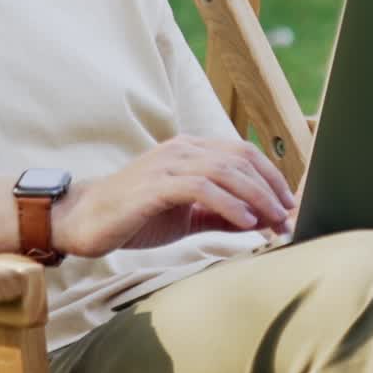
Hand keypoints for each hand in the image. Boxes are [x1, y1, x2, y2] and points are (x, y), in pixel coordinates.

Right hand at [52, 135, 295, 256]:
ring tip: (274, 222)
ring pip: (225, 171)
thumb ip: (220, 214)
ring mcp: (167, 164)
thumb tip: (261, 222)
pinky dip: (229, 204)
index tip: (289, 205)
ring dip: (256, 198)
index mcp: (189, 150)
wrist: (82, 220)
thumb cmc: (135, 216)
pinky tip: (246, 223)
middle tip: (288, 218)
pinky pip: (201, 188)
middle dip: (270, 189)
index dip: (271, 177)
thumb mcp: (186, 216)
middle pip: (240, 159)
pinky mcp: (155, 185)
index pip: (242, 153)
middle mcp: (181, 149)